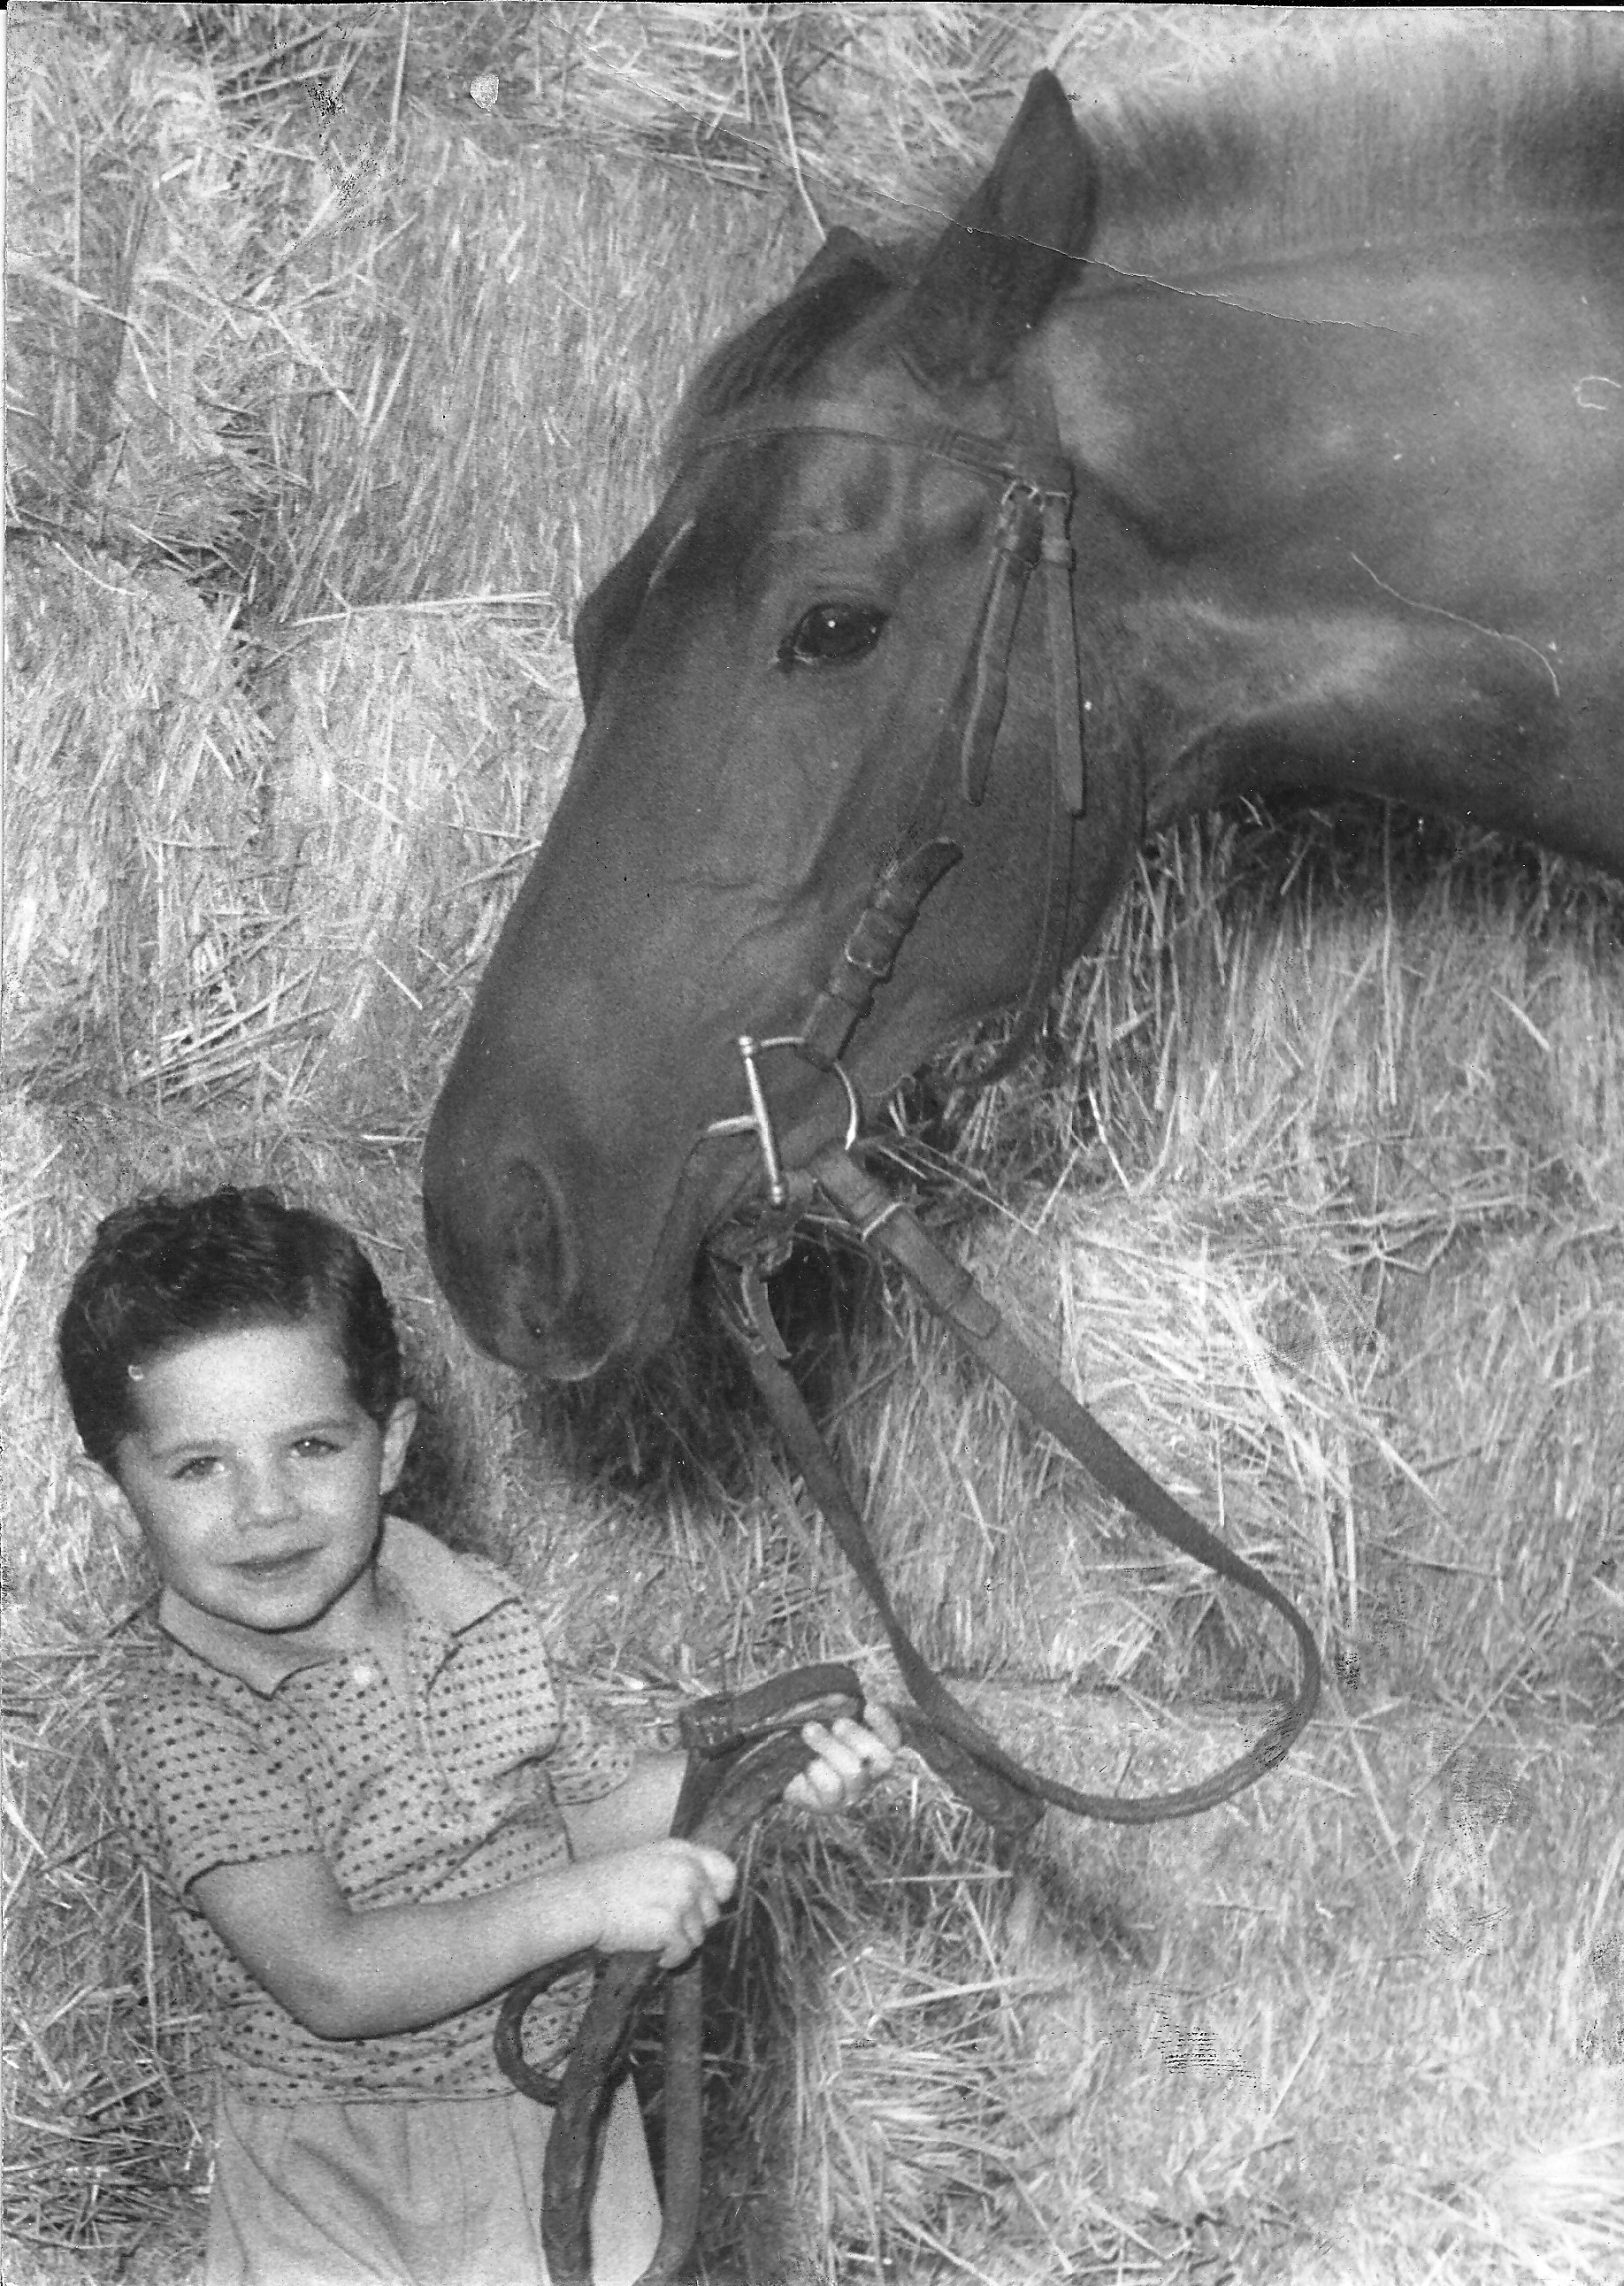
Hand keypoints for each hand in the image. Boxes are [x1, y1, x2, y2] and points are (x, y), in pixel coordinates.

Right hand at [583, 1840, 736, 1968]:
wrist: (583, 1900)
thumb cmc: (607, 1883)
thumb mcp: (649, 1860)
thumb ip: (678, 1870)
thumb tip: (702, 1895)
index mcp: (683, 1852)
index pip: (727, 1871)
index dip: (720, 1893)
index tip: (706, 1905)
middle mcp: (688, 1872)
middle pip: (713, 1912)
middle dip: (693, 1924)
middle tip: (667, 1927)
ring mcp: (682, 1899)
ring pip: (699, 1936)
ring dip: (679, 1942)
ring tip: (654, 1938)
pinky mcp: (671, 1926)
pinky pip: (684, 1952)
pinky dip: (671, 1958)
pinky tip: (656, 1954)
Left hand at [782, 1706, 900, 1815]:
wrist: (783, 1768)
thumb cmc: (811, 1737)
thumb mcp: (825, 1718)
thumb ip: (837, 1708)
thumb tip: (839, 1699)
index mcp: (874, 1751)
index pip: (893, 1740)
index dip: (885, 1724)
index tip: (868, 1706)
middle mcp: (869, 1774)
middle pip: (883, 1760)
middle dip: (859, 1737)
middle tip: (837, 1723)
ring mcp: (852, 1793)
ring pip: (854, 1772)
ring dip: (829, 1746)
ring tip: (809, 1730)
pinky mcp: (831, 1805)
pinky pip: (830, 1786)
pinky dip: (816, 1769)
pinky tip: (806, 1763)